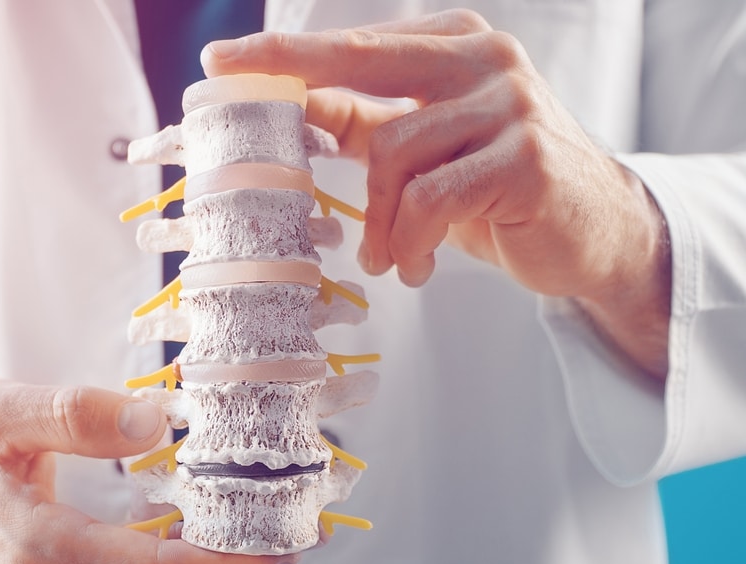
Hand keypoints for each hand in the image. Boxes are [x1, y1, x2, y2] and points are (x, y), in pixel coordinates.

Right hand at [0, 381, 293, 563]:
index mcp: (33, 546)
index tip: (280, 546)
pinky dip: (158, 558)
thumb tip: (156, 421)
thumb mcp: (1, 412)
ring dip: (195, 550)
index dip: (222, 561)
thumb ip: (76, 412)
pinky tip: (167, 524)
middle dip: (228, 552)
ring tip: (231, 508)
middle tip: (285, 520)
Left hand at [203, 9, 669, 377]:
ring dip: (380, 223)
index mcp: (454, 45)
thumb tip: (296, 105)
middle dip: (292, 83)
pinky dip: (412, 241)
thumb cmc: (499, 189)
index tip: (220, 60)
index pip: (353, 45)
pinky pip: (431, 199)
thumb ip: (369, 122)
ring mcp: (510, 102)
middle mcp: (484, 58)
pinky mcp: (526, 156)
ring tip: (391, 258)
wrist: (595, 231)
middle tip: (240, 114)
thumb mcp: (427, 151)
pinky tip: (420, 266)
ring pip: (392, 153)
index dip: (284, 54)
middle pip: (361, 62)